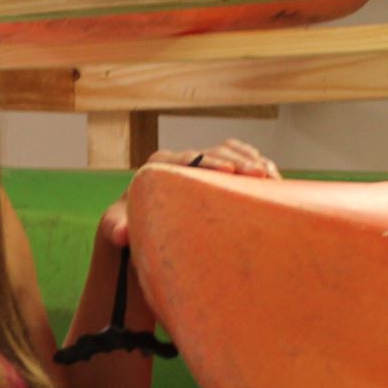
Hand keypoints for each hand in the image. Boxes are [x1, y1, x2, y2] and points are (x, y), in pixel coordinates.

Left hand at [99, 139, 280, 247]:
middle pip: (214, 152)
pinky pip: (240, 158)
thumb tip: (120, 235)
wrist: (141, 223)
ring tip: (272, 175)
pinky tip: (273, 176)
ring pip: (231, 152)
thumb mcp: (117, 227)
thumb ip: (115, 228)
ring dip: (253, 160)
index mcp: (158, 166)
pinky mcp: (216, 171)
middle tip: (259, 173)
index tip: (228, 171)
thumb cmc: (129, 225)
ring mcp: (201, 162)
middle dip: (238, 160)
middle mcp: (181, 159)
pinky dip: (256, 162)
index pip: (186, 157)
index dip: (208, 161)